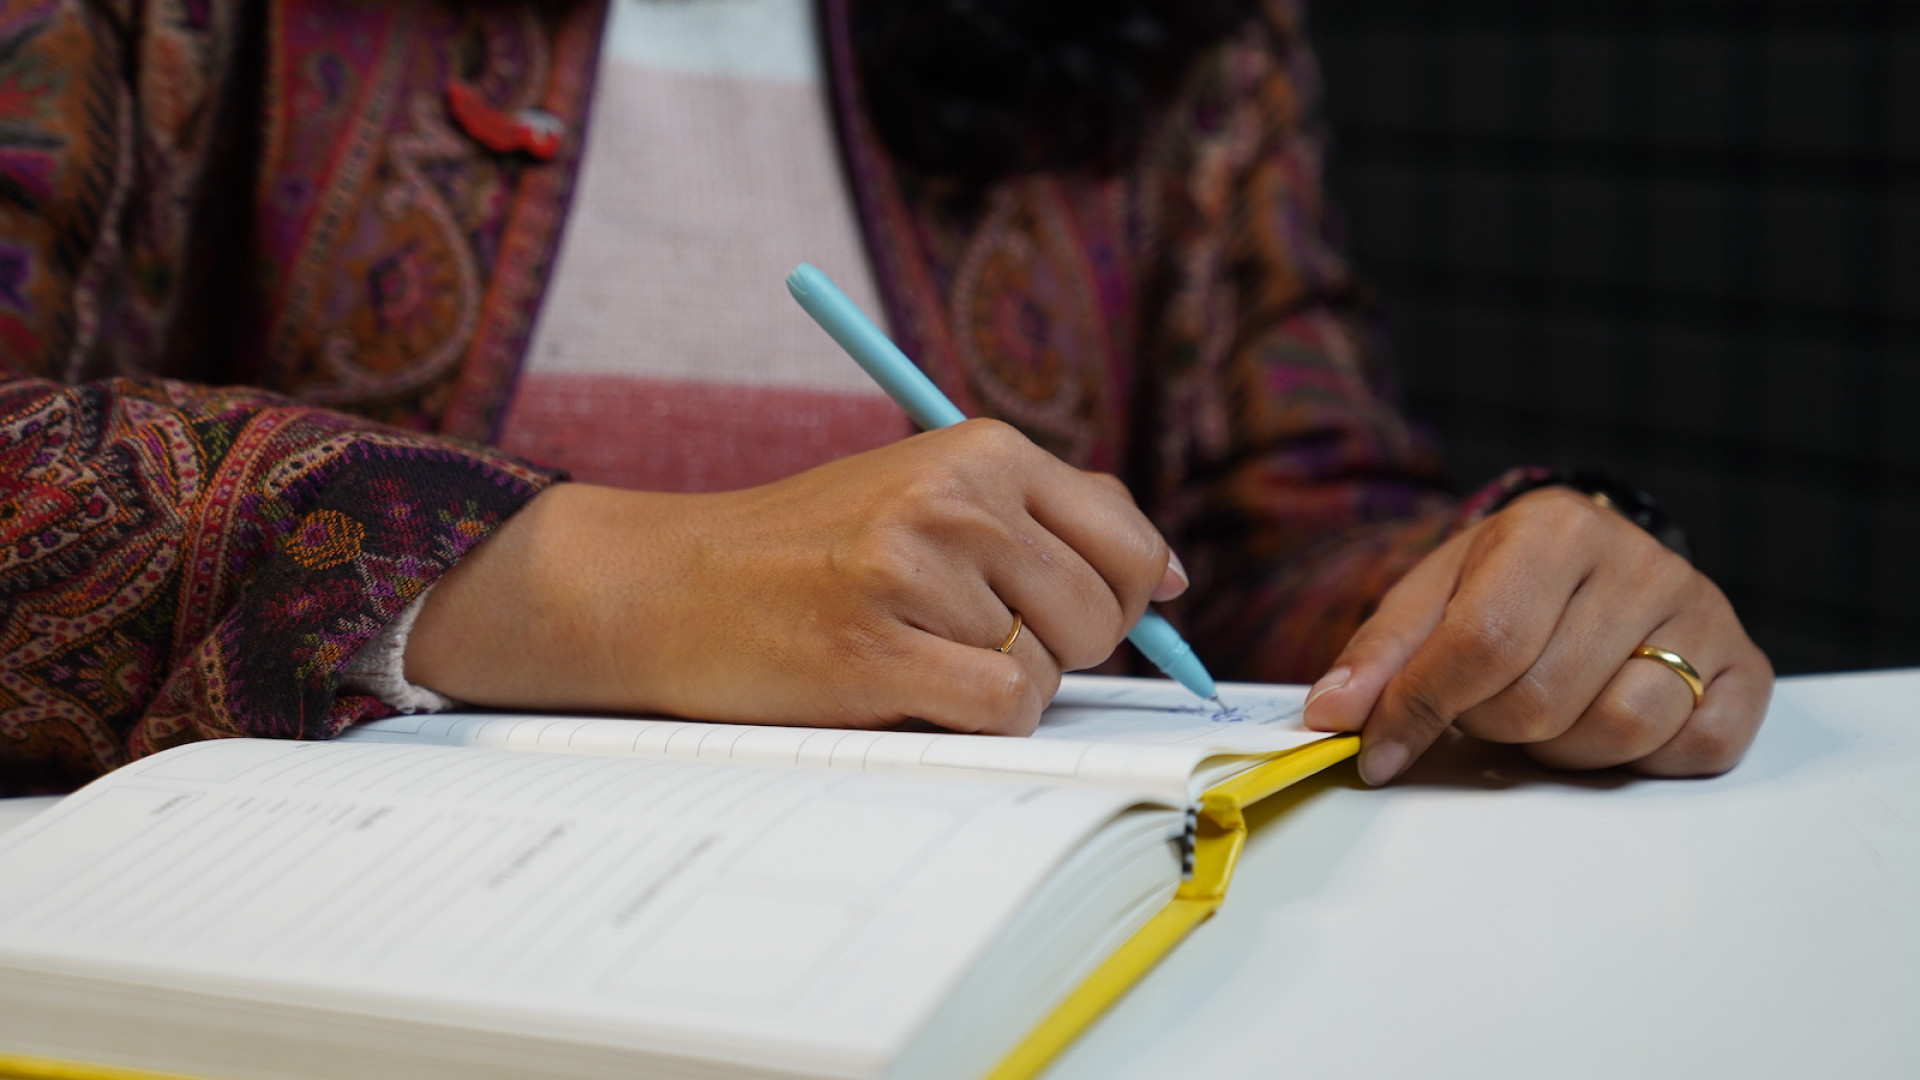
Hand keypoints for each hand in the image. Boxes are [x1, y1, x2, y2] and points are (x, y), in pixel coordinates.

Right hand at [404, 420, 1184, 733]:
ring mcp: (915, 572)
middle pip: (1099, 613)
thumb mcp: (930, 487)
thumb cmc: (812, 548)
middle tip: (971, 638)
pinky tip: (911, 690)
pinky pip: (1004, 711)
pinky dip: (976, 721)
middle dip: (1058, 648)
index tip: (1079, 616)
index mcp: (982, 449)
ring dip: (999, 684)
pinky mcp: (878, 649)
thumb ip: (1050, 514)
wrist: (672, 585)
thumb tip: (1167, 575)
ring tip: (918, 651)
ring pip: (1050, 670)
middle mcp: (958, 498)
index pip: (1128, 539)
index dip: (1123, 597)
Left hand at [1302, 487, 1772, 783]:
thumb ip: (1379, 657)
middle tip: (1487, 702)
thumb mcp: (1430, 599)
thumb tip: (1331, 715)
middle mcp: (1641, 560)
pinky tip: (1611, 714)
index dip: (1420, 711)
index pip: (1480, 644)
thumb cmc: (1505, 588)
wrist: (1593, 569)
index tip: (1377, 753)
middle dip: (1492, 724)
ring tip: (1549, 706)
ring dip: (1561, 746)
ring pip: (1616, 730)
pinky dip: (1640, 758)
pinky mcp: (1748, 671)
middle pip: (1540, 700)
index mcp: (1556, 527)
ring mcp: (1704, 613)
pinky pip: (1691, 750)